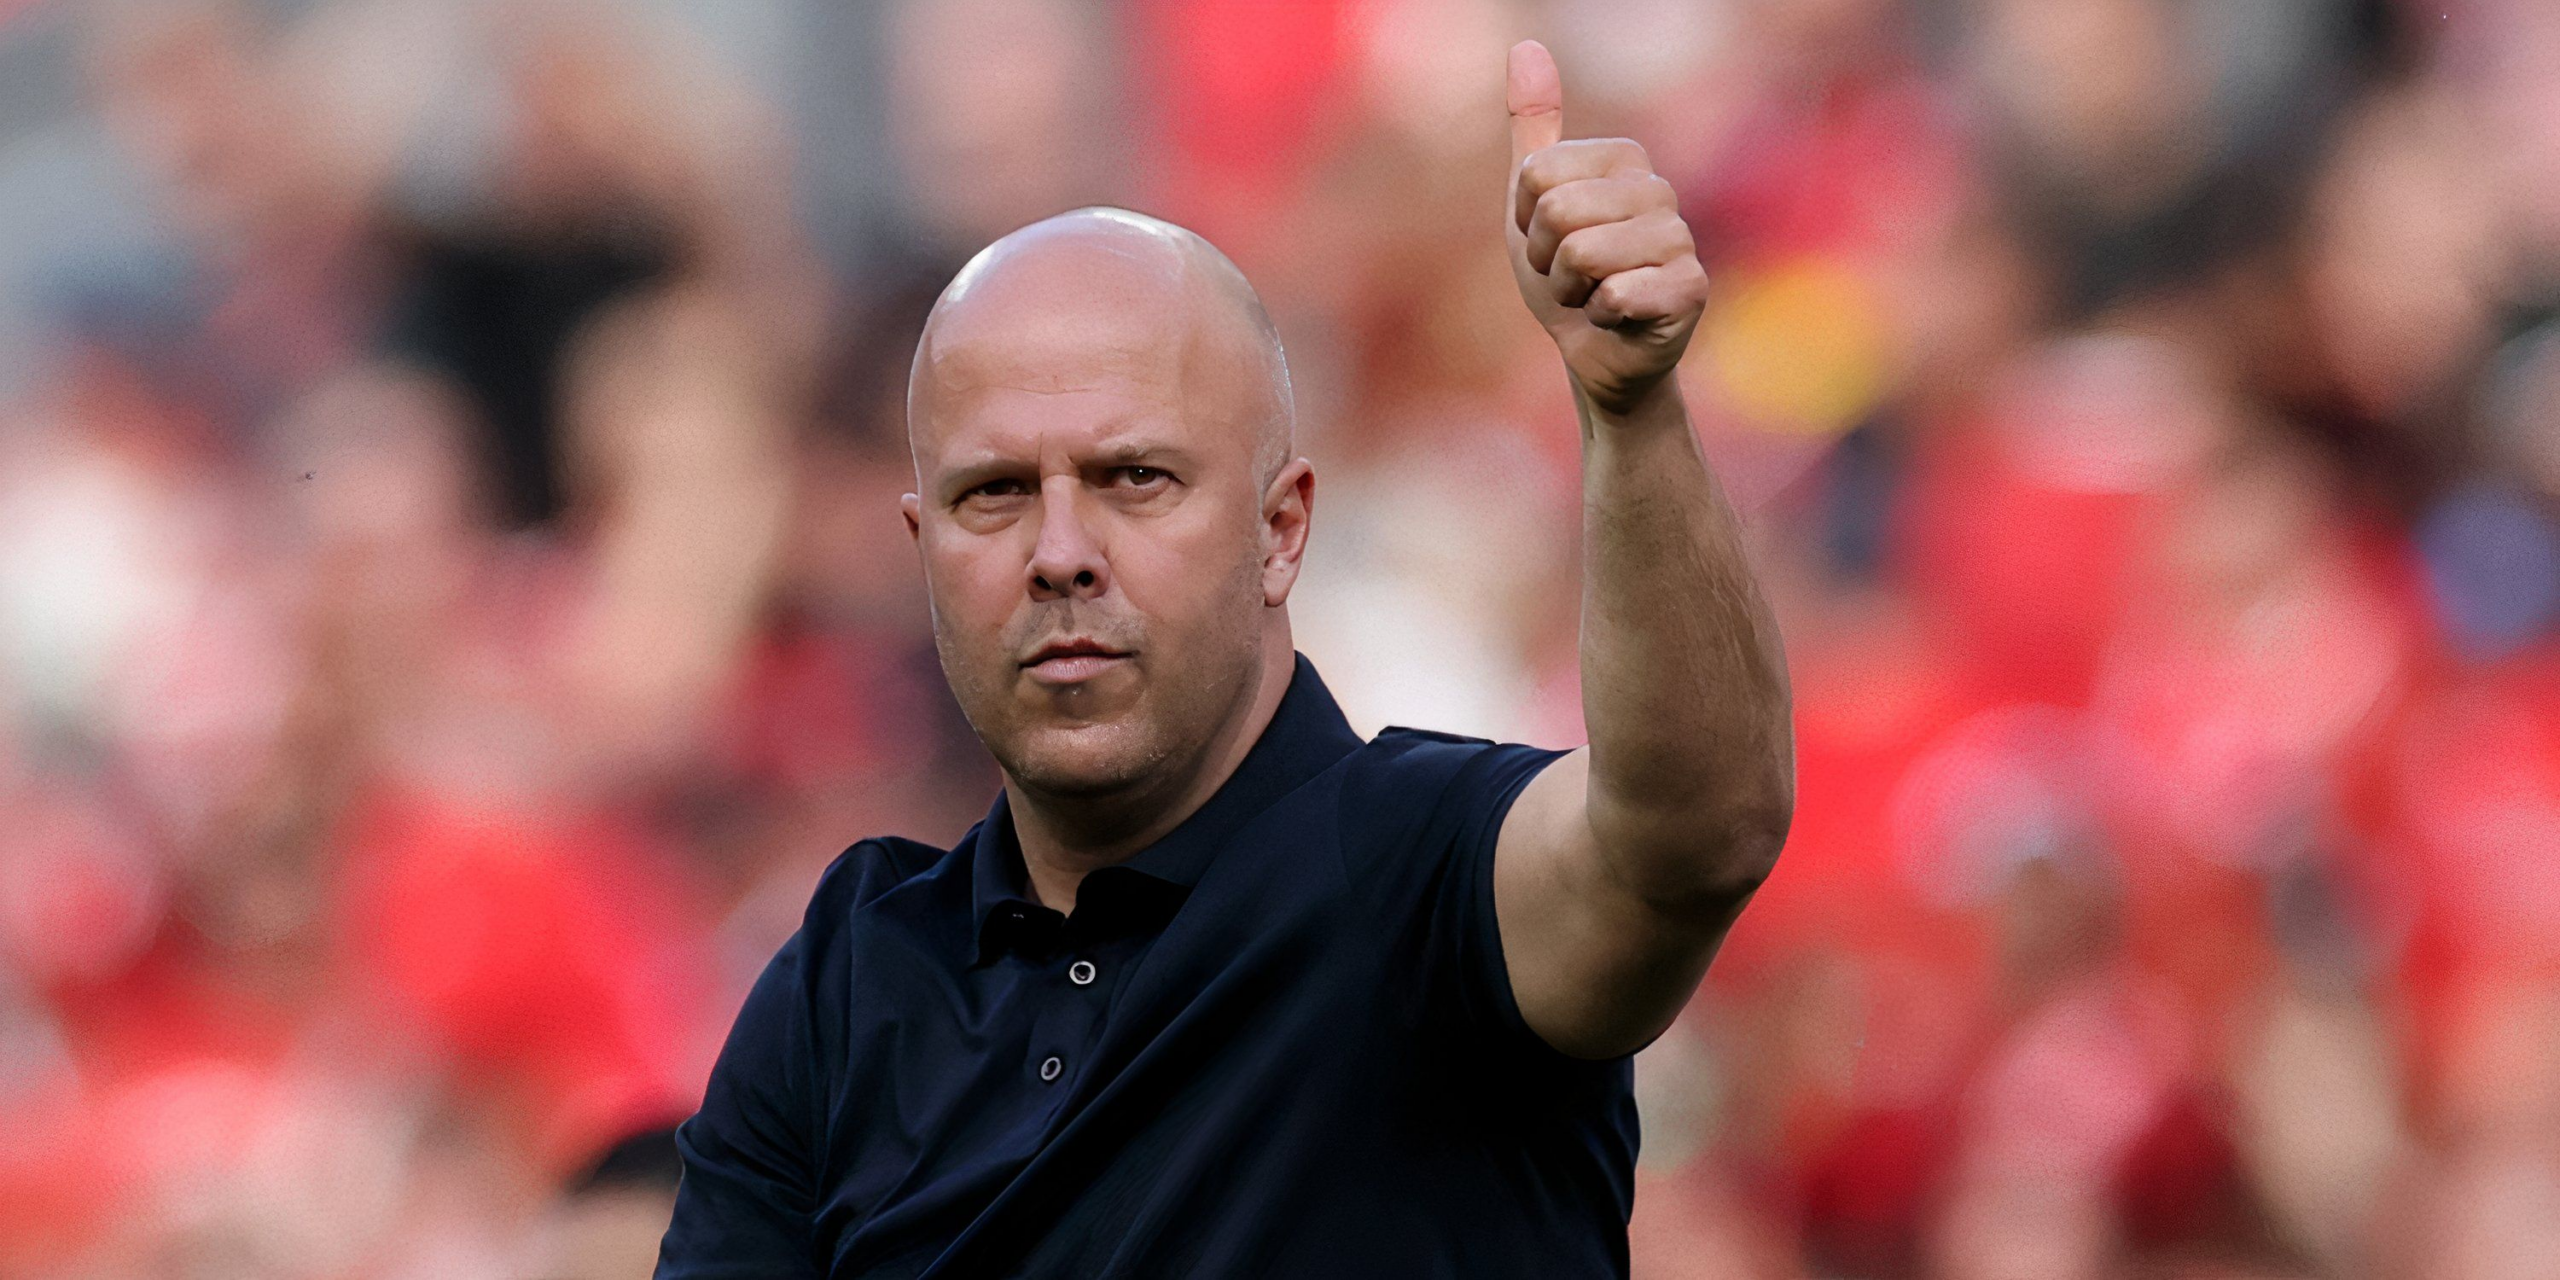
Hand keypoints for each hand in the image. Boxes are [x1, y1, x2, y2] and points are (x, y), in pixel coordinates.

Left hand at [1506, 40, 1708, 416]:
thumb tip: (1525, 45)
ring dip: (1570, 292)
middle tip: (1570, 278)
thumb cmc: (1565, 278)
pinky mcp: (1691, 288)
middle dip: (1546, 260)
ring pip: (1582, 254)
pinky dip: (1600, 317)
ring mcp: (1681, 238)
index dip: (1526, 222)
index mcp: (1624, 158)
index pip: (1538, 174)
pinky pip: (1615, 294)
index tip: (1548, 243)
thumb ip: (1532, 127)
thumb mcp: (1531, 203)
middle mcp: (1660, 189)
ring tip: (1593, 297)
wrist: (1596, 356)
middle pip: (1558, 211)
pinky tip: (1619, 319)